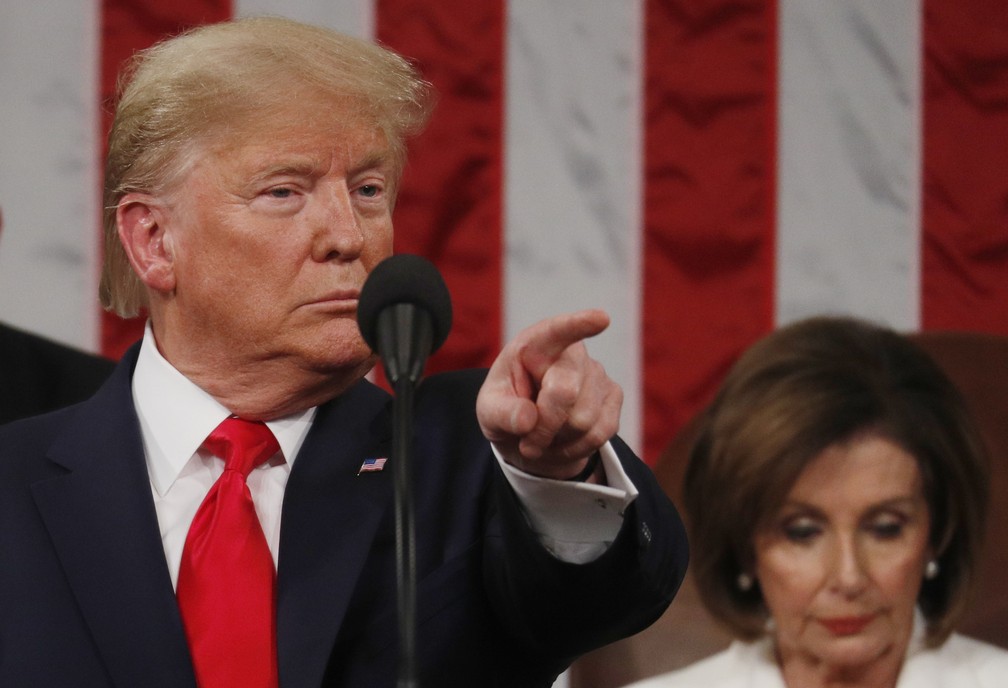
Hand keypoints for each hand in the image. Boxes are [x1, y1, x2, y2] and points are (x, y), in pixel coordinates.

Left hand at [476, 309, 622, 479]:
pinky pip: (600, 432)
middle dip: (544, 426)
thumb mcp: (489, 412)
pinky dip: (577, 448)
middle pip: (565, 392)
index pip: (557, 331)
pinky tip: (563, 442)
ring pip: (583, 419)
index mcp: (535, 345)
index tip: (600, 319)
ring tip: (545, 438)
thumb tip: (527, 419)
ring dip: (558, 440)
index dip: (579, 324)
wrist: (529, 434)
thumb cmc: (507, 410)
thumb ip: (502, 414)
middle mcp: (571, 353)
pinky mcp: (613, 395)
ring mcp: (597, 372)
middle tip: (528, 443)